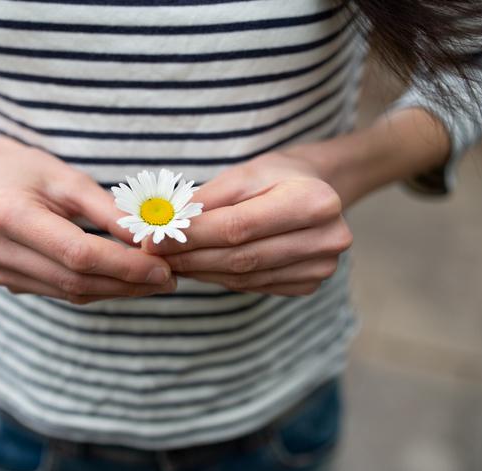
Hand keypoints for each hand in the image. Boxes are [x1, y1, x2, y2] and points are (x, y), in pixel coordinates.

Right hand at [0, 136, 174, 303]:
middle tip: (169, 280)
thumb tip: (152, 239)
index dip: (124, 265)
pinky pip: (62, 292)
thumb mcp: (69, 179)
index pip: (78, 253)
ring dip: (117, 290)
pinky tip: (124, 281)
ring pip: (71, 293)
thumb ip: (110, 211)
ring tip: (154, 282)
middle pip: (76, 280)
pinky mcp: (7, 282)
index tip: (164, 268)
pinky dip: (97, 288)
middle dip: (127, 283)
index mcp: (7, 215)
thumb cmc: (28, 171)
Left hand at [142, 152, 351, 295]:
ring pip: (245, 277)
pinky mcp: (310, 284)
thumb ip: (207, 200)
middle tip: (154, 255)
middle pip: (242, 257)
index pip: (239, 226)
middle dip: (191, 257)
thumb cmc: (278, 176)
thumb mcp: (244, 173)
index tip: (154, 239)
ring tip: (170, 261)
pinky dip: (221, 279)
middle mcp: (327, 239)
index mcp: (315, 201)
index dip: (193, 236)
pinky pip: (254, 286)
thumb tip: (163, 223)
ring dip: (201, 272)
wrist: (318, 191)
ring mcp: (321, 267)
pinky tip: (199, 268)